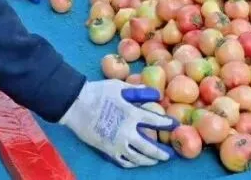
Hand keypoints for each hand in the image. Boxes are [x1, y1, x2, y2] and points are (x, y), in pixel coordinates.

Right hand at [60, 81, 176, 167]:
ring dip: (149, 160)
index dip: (167, 125)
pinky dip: (133, 163)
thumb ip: (139, 92)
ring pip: (138, 158)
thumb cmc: (98, 92)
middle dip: (162, 152)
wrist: (76, 105)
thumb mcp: (120, 86)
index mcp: (132, 114)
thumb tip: (156, 93)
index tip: (175, 125)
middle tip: (169, 155)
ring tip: (156, 161)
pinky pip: (124, 161)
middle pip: (149, 147)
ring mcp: (117, 144)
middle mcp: (127, 132)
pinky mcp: (108, 150)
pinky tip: (137, 162)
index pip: (155, 122)